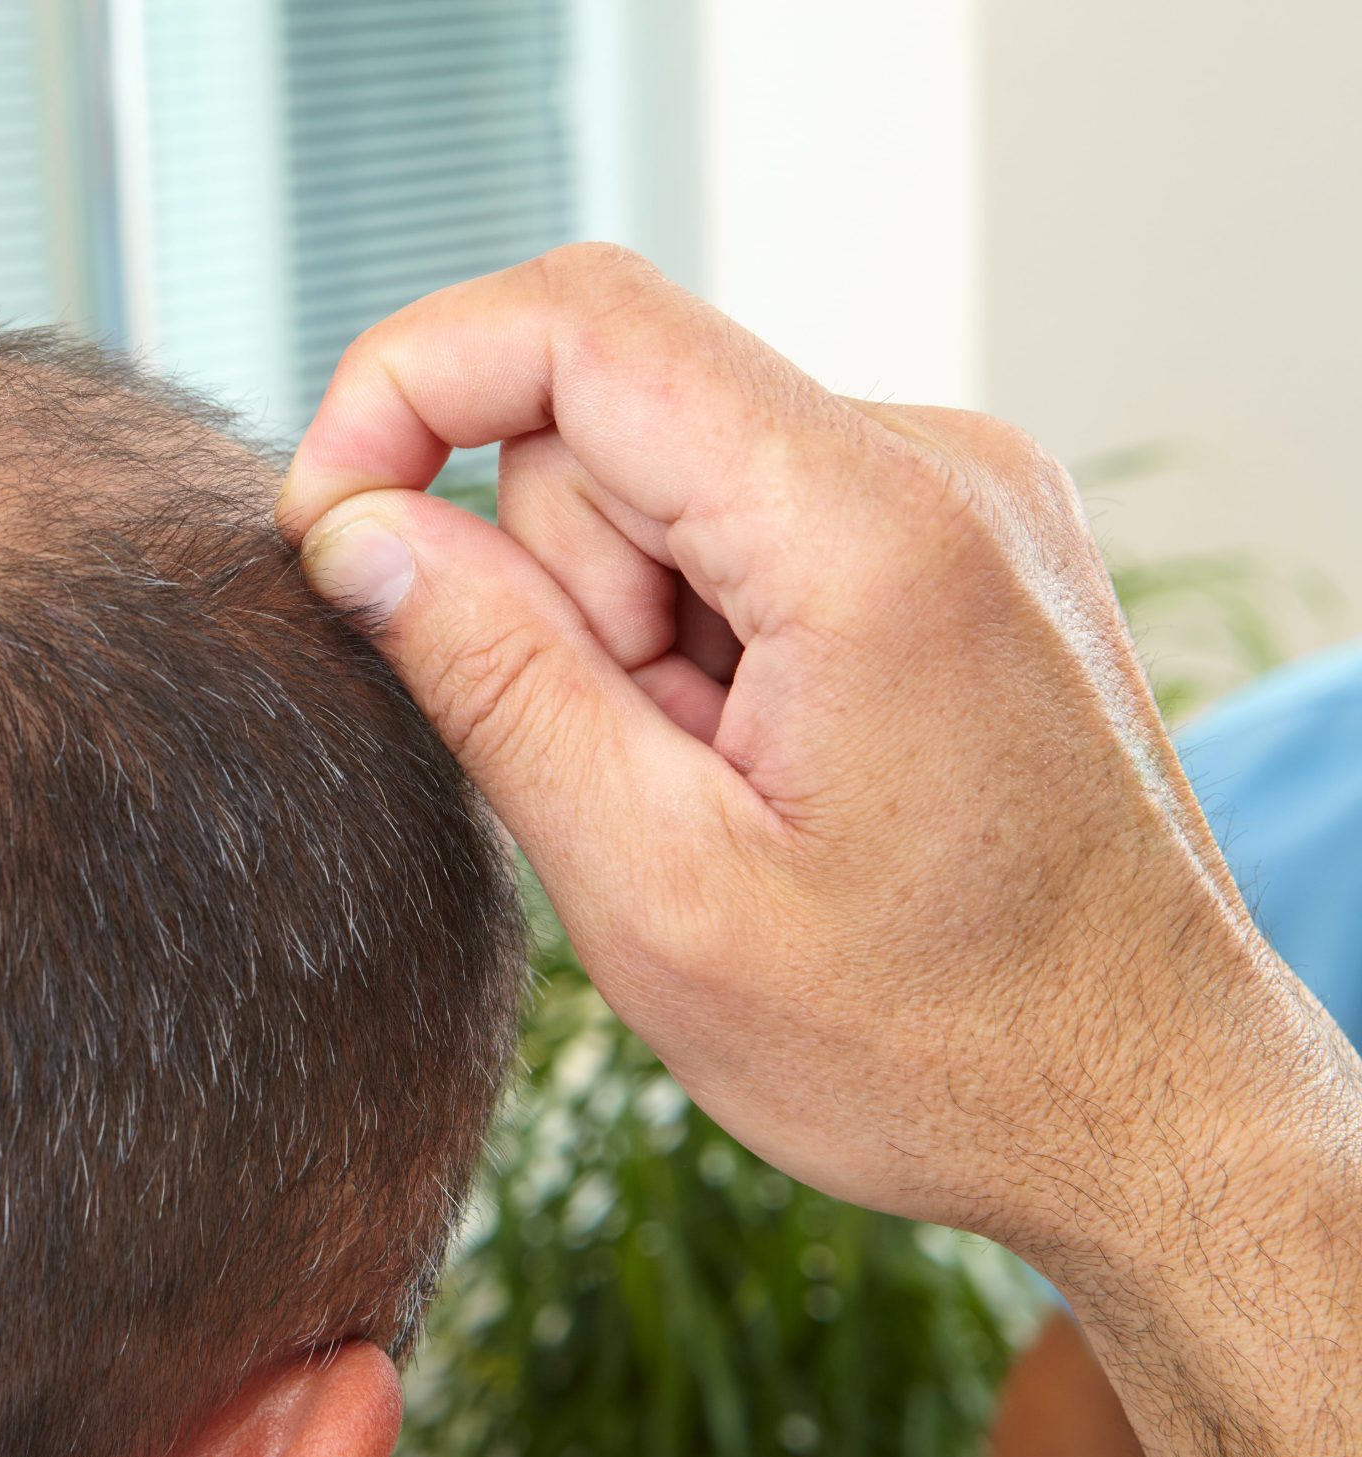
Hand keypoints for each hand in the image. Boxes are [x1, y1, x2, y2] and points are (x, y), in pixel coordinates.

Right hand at [282, 244, 1361, 1456]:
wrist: (1150, 1110)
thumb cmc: (933, 1046)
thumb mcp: (660, 894)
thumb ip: (492, 682)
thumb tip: (352, 532)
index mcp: (870, 534)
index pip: (579, 324)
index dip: (404, 390)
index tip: (328, 526)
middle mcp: (938, 465)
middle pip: (610, 416)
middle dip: (559, 591)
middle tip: (639, 776)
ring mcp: (961, 493)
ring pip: (666, 477)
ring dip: (634, 632)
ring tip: (723, 794)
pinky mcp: (954, 538)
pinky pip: (741, 523)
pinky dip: (701, 638)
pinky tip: (767, 768)